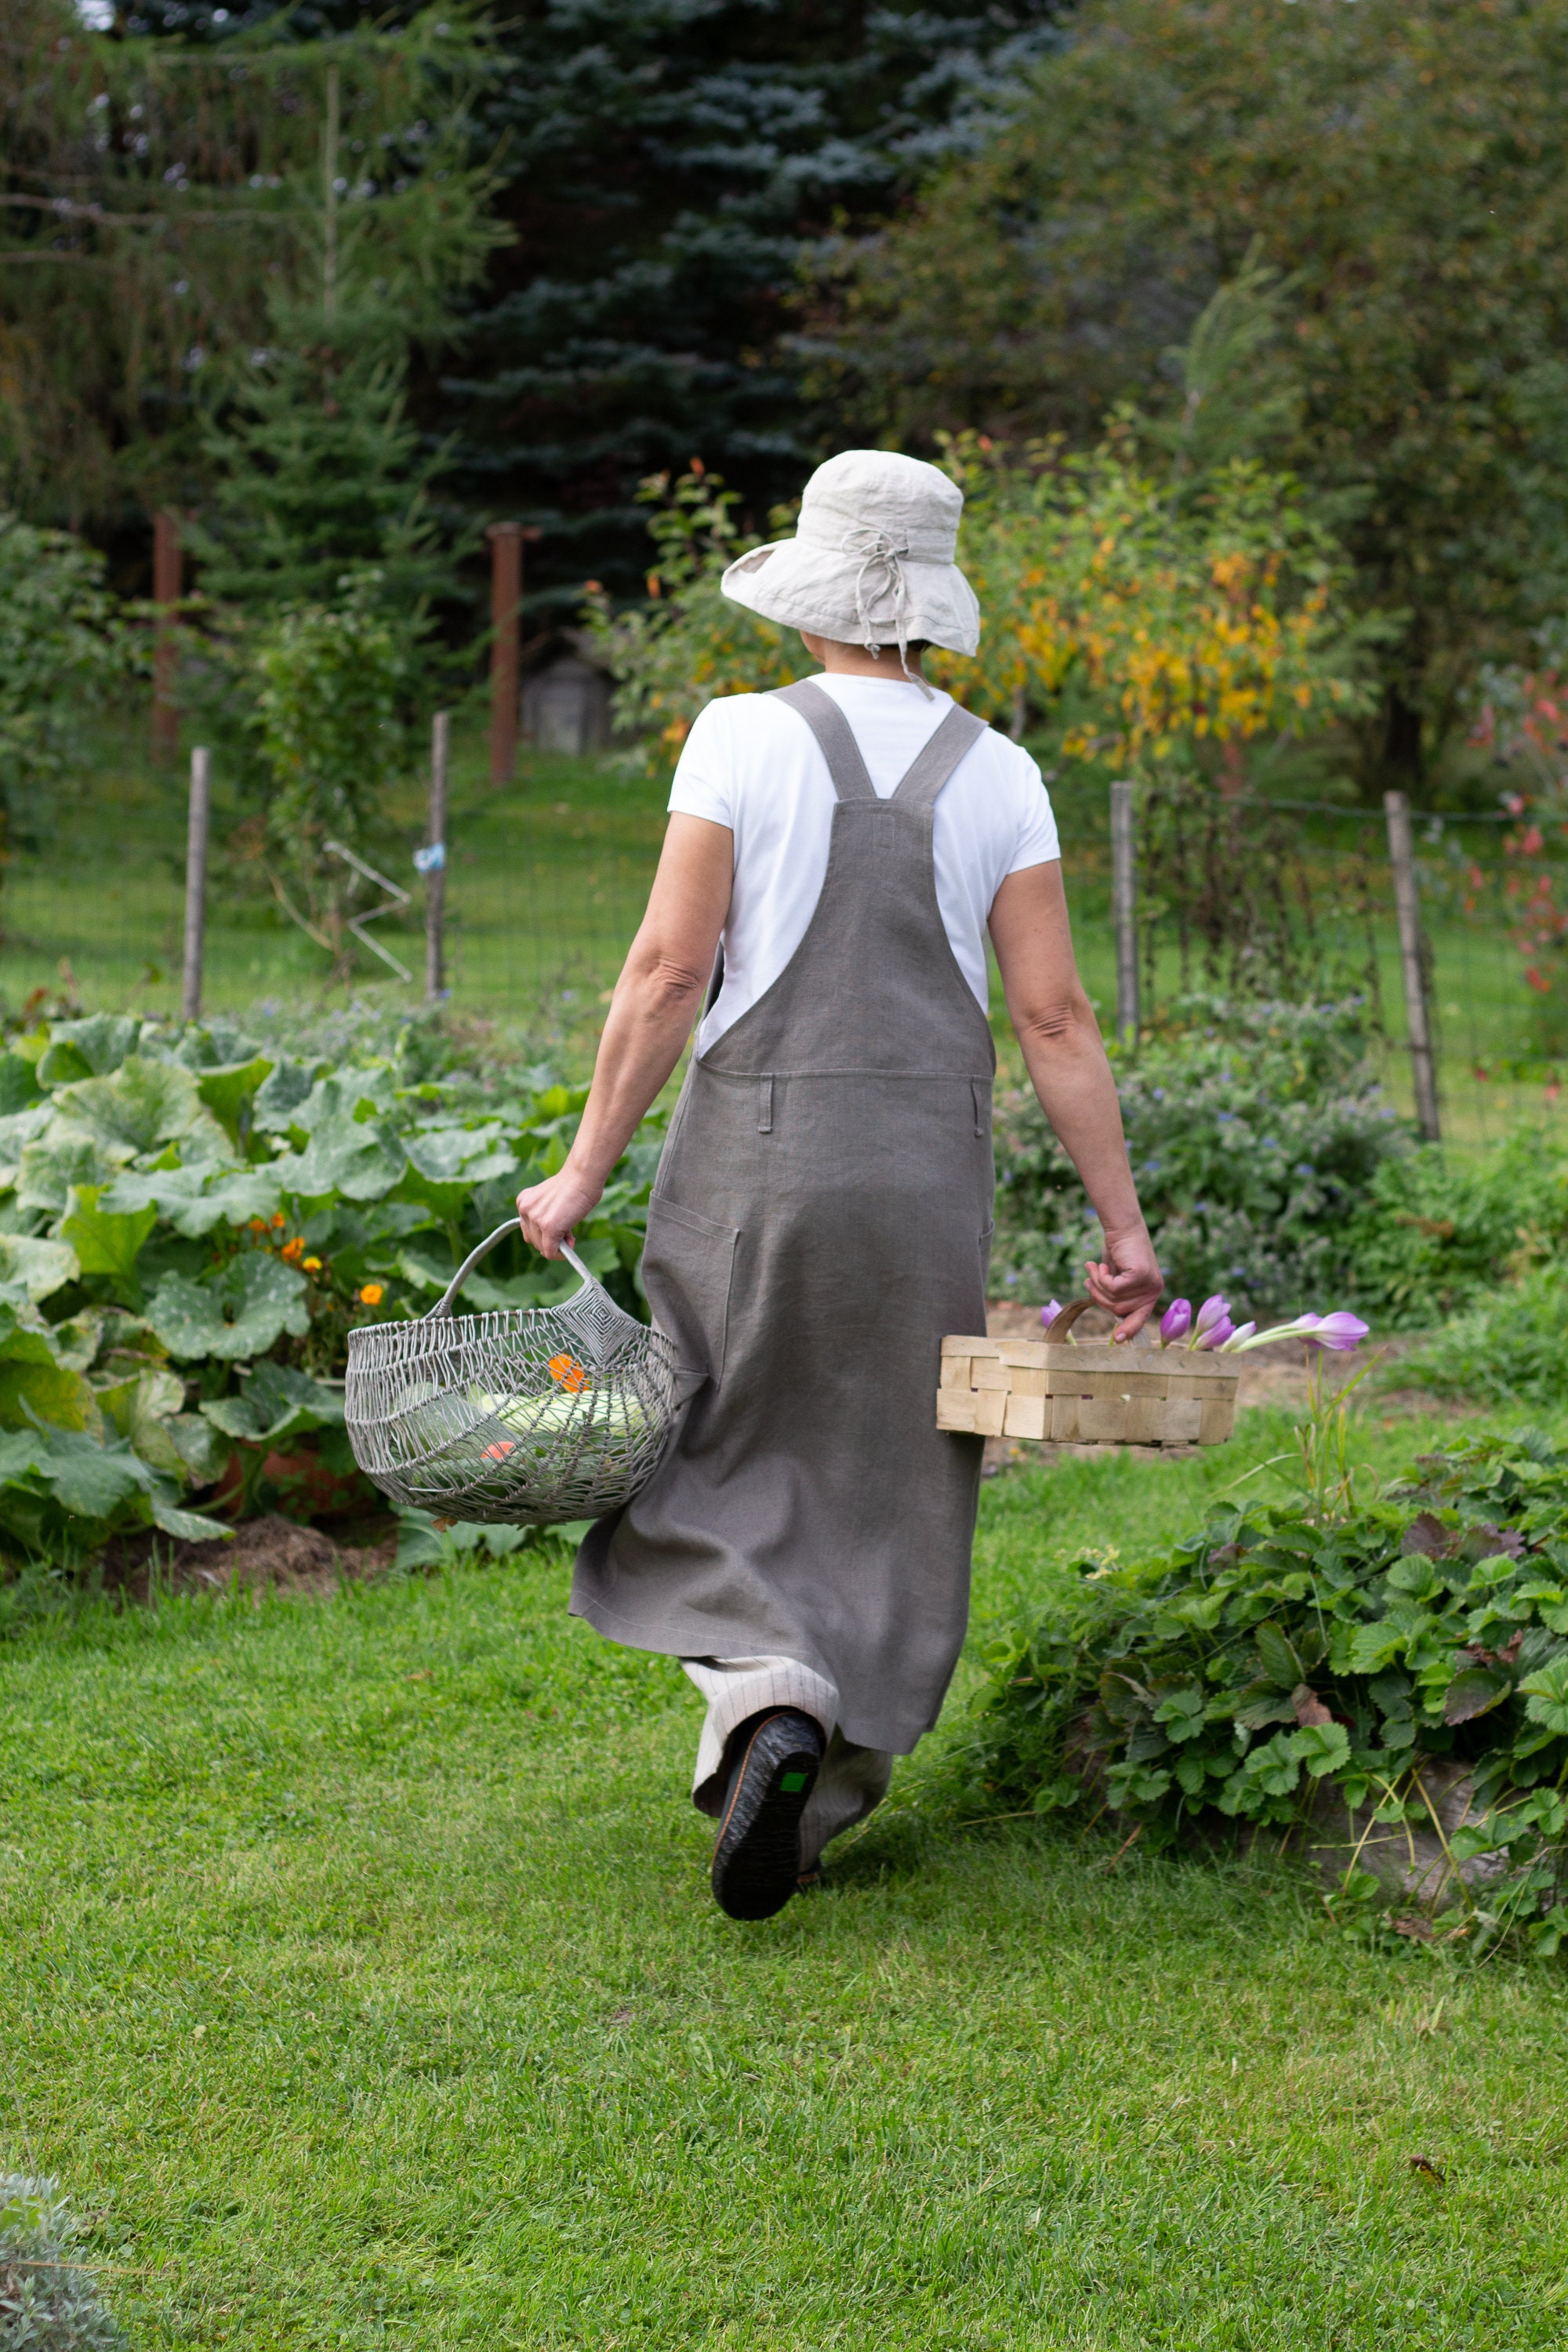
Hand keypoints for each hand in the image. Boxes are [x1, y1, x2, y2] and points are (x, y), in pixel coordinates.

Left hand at [516, 1164, 603, 1260]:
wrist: (582, 1176)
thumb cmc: (575, 1185)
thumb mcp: (551, 1200)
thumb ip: (547, 1216)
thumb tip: (554, 1241)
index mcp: (524, 1201)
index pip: (528, 1228)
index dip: (543, 1233)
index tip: (559, 1229)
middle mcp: (525, 1210)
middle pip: (533, 1240)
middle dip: (550, 1240)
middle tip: (568, 1233)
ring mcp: (536, 1219)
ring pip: (542, 1247)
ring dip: (557, 1245)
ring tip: (571, 1233)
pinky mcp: (548, 1229)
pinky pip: (550, 1252)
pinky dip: (560, 1254)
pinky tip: (569, 1247)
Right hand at [1085, 1224, 1162, 1341]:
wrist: (1122, 1227)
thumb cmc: (1118, 1250)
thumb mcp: (1117, 1277)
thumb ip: (1117, 1295)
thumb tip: (1113, 1315)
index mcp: (1150, 1294)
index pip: (1140, 1318)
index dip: (1129, 1329)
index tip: (1117, 1339)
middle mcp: (1154, 1291)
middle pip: (1119, 1310)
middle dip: (1099, 1296)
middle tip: (1087, 1281)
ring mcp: (1149, 1284)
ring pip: (1114, 1299)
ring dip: (1097, 1284)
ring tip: (1092, 1269)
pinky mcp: (1141, 1275)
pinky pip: (1113, 1288)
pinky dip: (1101, 1277)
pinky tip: (1101, 1264)